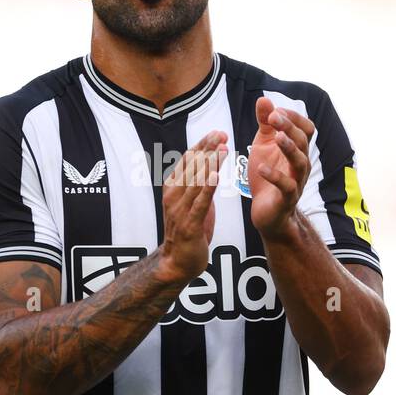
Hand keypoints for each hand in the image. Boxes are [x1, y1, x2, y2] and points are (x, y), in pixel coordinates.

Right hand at [159, 130, 227, 282]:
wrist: (178, 262)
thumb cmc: (188, 229)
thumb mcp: (192, 200)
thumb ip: (198, 182)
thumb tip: (209, 161)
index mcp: (173, 187)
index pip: (188, 160)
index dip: (203, 145)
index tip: (217, 132)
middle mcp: (173, 195)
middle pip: (191, 166)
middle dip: (207, 148)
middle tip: (222, 133)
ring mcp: (180, 209)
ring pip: (196, 181)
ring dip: (210, 163)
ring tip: (223, 148)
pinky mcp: (189, 224)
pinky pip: (200, 203)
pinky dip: (208, 188)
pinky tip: (217, 175)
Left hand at [248, 96, 313, 239]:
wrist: (267, 213)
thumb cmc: (267, 177)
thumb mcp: (263, 146)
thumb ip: (265, 124)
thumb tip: (264, 99)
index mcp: (297, 149)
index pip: (306, 128)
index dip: (293, 117)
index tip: (275, 111)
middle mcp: (301, 164)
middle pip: (303, 141)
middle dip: (289, 127)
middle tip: (274, 117)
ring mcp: (296, 181)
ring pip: (300, 162)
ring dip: (289, 147)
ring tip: (277, 137)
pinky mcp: (286, 198)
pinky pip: (286, 186)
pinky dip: (275, 176)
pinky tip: (262, 168)